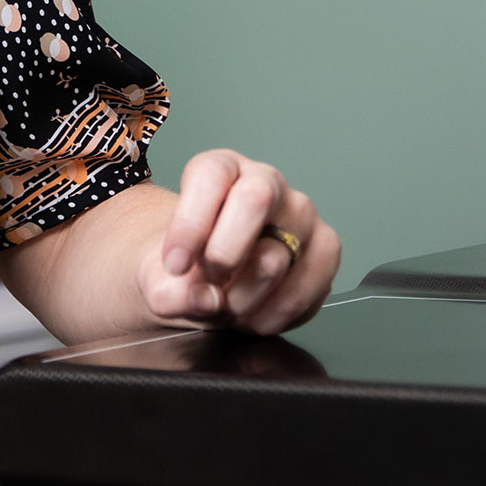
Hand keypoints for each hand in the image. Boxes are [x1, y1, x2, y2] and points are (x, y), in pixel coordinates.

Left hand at [139, 149, 338, 335]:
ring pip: (278, 255)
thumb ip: (167, 290)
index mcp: (222, 169)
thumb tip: (206, 299)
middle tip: (208, 281)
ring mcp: (302, 215)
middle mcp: (267, 183)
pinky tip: (254, 316)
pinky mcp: (326, 250)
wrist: (214, 285)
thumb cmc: (190, 266)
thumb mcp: (160, 277)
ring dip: (243, 297)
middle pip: (256, 198)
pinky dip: (274, 315)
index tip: (175, 265)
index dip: (190, 223)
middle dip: (224, 253)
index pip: (211, 175)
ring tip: (227, 306)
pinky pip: (306, 288)